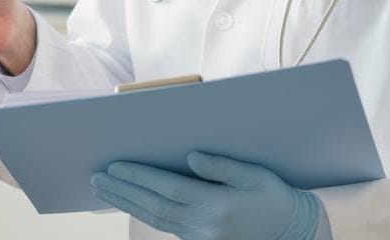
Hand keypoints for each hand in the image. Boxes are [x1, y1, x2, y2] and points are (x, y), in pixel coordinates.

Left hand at [89, 152, 321, 239]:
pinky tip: (129, 202)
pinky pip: (164, 227)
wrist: (293, 233)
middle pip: (154, 207)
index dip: (139, 177)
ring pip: (155, 220)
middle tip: (96, 178)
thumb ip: (222, 167)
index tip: (115, 166)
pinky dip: (143, 213)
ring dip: (126, 204)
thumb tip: (190, 157)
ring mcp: (200, 237)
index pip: (168, 189)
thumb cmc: (275, 199)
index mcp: (218, 206)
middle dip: (123, 192)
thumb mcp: (255, 176)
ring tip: (103, 190)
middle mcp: (204, 226)